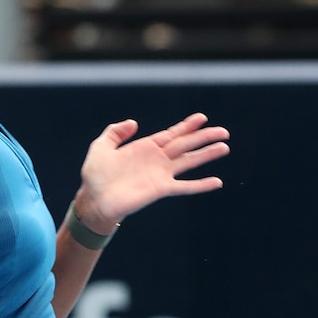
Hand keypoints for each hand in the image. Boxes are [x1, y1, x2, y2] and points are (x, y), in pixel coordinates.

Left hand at [75, 113, 229, 231]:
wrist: (94, 200)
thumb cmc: (95, 176)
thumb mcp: (101, 147)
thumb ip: (115, 132)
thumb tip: (134, 122)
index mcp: (144, 147)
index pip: (171, 134)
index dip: (186, 126)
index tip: (202, 118)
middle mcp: (156, 160)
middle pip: (184, 145)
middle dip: (203, 137)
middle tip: (223, 131)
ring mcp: (160, 174)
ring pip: (188, 162)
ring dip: (206, 155)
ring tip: (224, 147)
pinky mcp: (160, 189)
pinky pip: (185, 186)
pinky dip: (200, 185)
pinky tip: (217, 182)